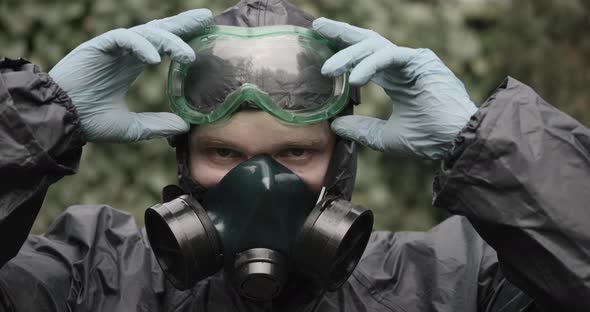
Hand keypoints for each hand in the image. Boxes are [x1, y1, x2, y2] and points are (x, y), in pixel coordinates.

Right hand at [49, 9, 212, 141]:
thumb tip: (184, 127)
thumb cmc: (88, 122)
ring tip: (188, 56)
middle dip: (183, 23)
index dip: (183, 38)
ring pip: (146, 33)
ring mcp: (112, 48)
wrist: (60, 122)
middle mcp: (125, 53)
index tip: (206, 33)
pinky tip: (155, 60)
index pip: (163, 45)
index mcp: (132, 65)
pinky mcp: (97, 46)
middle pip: (159, 30)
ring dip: (169, 41)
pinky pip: (123, 38)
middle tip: (207, 17)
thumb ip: (157, 124)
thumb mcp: (132, 127)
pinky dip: (140, 46)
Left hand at [313, 17, 477, 158]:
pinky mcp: (420, 61)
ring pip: (373, 46)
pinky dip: (369, 65)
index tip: (320, 47)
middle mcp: (402, 65)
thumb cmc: (429, 140)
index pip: (364, 58)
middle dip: (341, 33)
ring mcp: (412, 60)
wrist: (456, 143)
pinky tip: (355, 78)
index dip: (343, 52)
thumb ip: (362, 129)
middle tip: (317, 26)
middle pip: (367, 41)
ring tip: (327, 70)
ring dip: (348, 55)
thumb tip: (335, 124)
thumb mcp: (385, 137)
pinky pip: (388, 56)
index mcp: (395, 79)